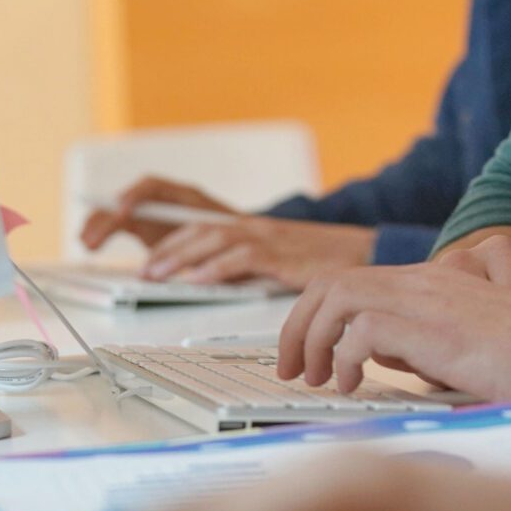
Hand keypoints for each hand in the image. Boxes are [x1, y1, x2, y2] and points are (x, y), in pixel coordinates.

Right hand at [79, 176, 238, 252]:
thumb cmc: (232, 236)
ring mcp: (153, 212)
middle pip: (128, 201)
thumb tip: (197, 260)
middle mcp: (163, 200)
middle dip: (108, 217)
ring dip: (100, 225)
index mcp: (184, 196)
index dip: (134, 196)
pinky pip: (119, 224)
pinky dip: (103, 232)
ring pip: (119, 212)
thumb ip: (207, 242)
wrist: (240, 240)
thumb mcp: (223, 237)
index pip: (152, 186)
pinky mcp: (145, 227)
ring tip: (87, 242)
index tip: (122, 211)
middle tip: (92, 238)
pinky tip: (90, 244)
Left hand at [142, 216, 374, 288]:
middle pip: (199, 228)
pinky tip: (196, 280)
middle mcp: (257, 226)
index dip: (172, 240)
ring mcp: (269, 237)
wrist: (366, 253)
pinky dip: (215, 268)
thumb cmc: (325, 262)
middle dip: (166, 248)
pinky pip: (241, 258)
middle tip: (143, 269)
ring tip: (155, 274)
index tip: (151, 258)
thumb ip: (250, 269)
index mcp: (254, 227)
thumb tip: (217, 286)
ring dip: (179, 256)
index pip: (202, 224)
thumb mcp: (281, 262)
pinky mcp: (282, 254)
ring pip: (213, 238)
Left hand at [277, 234, 510, 397]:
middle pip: (329, 283)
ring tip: (314, 379)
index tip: (306, 359)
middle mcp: (424, 281)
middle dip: (296, 327)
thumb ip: (419, 344)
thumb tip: (374, 360)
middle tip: (292, 370)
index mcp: (432, 283)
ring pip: (335, 296)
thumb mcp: (461, 348)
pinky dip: (342, 357)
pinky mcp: (434, 327)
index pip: (350, 281)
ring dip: (310, 340)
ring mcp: (428, 299)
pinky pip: (360, 328)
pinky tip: (351, 386)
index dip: (314, 318)